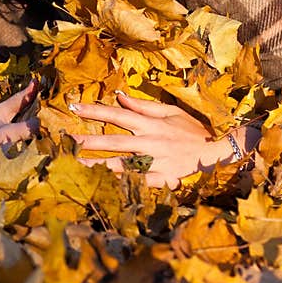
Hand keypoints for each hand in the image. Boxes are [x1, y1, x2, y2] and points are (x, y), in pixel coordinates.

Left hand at [69, 91, 245, 186]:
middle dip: (87, 139)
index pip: (117, 115)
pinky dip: (118, 184)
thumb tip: (119, 96)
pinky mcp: (160, 180)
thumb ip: (144, 105)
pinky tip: (101, 186)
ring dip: (96, 164)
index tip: (73, 107)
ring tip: (74, 165)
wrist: (217, 154)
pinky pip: (135, 183)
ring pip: (120, 164)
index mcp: (150, 124)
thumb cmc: (193, 132)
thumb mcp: (171, 112)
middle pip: (113, 140)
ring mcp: (154, 163)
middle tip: (63, 139)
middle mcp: (149, 142)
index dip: (94, 111)